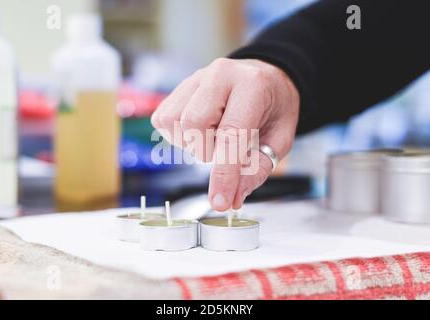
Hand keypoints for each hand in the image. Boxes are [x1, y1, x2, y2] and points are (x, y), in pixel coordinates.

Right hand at [151, 58, 299, 210]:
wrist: (263, 78)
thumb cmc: (273, 108)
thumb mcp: (279, 139)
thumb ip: (257, 168)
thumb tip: (232, 198)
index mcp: (252, 85)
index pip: (231, 134)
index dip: (224, 173)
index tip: (220, 202)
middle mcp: (220, 75)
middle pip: (193, 125)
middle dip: (208, 151)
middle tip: (227, 148)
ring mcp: (196, 79)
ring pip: (174, 123)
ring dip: (194, 143)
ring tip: (214, 136)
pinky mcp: (178, 89)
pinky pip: (164, 120)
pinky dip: (180, 136)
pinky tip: (200, 132)